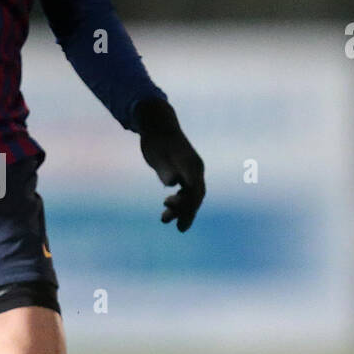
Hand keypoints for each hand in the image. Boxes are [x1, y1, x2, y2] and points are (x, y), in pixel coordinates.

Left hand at [133, 98, 205, 232]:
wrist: (157, 126)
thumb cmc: (157, 139)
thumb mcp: (158, 154)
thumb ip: (166, 170)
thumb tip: (172, 183)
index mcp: (192, 166)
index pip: (196, 191)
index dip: (191, 207)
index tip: (182, 219)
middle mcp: (194, 169)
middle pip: (196, 196)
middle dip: (188, 213)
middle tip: (179, 228)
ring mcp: (190, 172)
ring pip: (190, 195)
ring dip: (180, 209)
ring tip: (164, 218)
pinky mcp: (183, 173)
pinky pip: (185, 191)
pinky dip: (178, 202)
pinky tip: (167, 207)